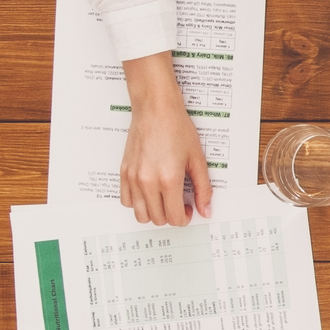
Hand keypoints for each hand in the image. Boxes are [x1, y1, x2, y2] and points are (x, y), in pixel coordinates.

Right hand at [119, 53, 211, 225]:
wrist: (156, 110)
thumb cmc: (177, 129)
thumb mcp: (198, 160)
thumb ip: (203, 189)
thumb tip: (205, 209)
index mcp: (168, 179)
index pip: (174, 217)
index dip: (184, 218)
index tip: (189, 210)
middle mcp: (147, 181)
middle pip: (157, 219)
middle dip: (171, 216)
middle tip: (180, 204)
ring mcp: (133, 178)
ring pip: (140, 214)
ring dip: (154, 213)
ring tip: (165, 200)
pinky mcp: (124, 172)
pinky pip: (126, 200)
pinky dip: (138, 203)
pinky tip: (150, 193)